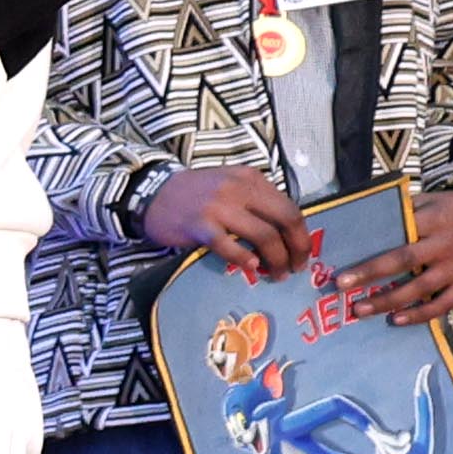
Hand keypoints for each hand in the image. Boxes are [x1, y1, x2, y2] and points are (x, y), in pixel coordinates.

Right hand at [142, 165, 319, 278]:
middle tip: (297, 267)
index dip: (301, 234)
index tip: (302, 252)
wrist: (150, 193)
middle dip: (297, 248)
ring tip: (276, 274)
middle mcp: (239, 189)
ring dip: (276, 260)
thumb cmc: (193, 194)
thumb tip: (283, 232)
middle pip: (286, 220)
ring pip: (264, 235)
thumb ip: (255, 202)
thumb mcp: (230, 186)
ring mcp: (219, 206)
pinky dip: (244, 259)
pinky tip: (250, 267)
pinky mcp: (200, 225)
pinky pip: (230, 246)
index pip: (290, 207)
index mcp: (251, 179)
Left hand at [333, 189, 452, 329]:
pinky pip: (444, 304)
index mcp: (434, 220)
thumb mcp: (433, 200)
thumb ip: (405, 212)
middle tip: (342, 286)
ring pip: (421, 288)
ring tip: (361, 310)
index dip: (372, 247)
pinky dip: (421, 315)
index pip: (398, 234)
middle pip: (405, 261)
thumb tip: (366, 222)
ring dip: (390, 301)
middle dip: (371, 274)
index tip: (345, 259)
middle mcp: (446, 245)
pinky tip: (397, 320)